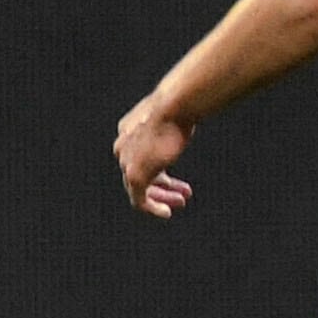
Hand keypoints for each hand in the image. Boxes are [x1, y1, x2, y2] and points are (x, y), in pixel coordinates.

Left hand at [115, 101, 194, 217]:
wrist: (172, 109)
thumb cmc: (178, 106)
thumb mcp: (172, 112)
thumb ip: (174, 117)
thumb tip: (195, 104)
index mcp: (127, 132)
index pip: (140, 156)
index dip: (159, 166)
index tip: (177, 174)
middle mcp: (123, 148)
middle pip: (140, 173)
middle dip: (161, 187)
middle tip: (181, 196)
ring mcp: (127, 163)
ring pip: (140, 188)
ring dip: (160, 197)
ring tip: (179, 203)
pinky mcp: (135, 176)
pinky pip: (139, 200)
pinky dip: (152, 207)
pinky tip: (166, 213)